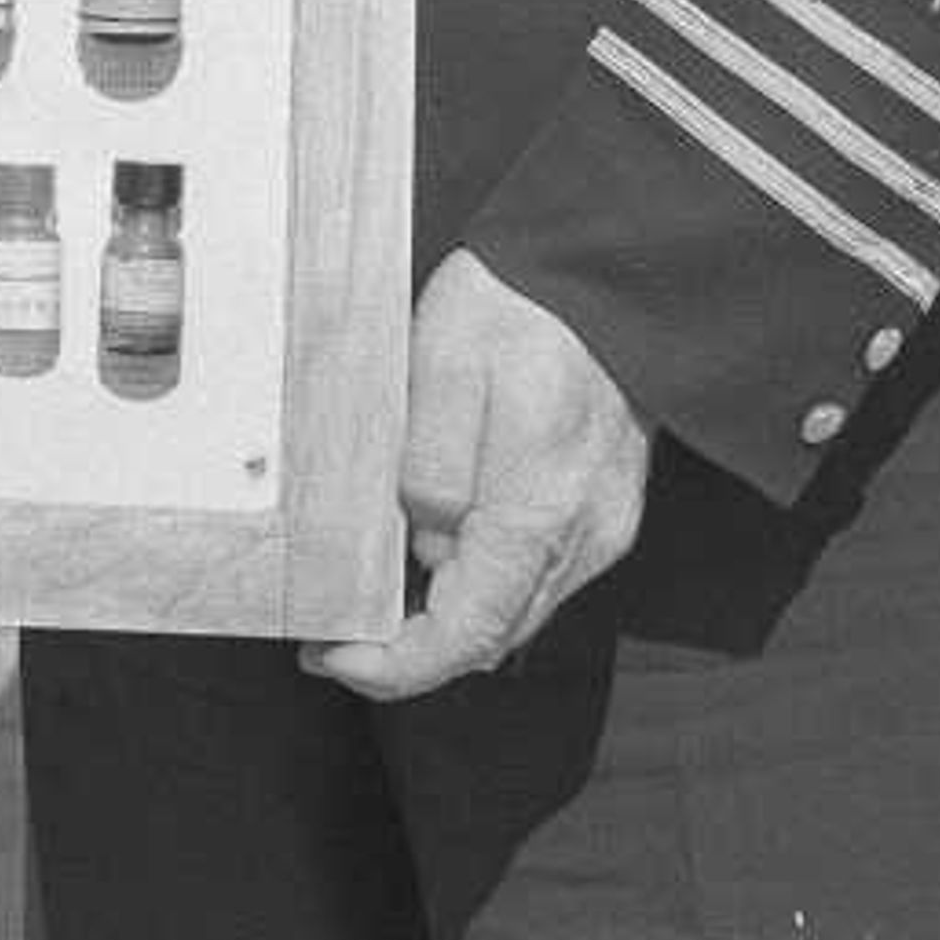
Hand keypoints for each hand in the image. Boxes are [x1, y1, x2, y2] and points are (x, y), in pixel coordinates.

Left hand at [300, 249, 648, 698]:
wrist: (607, 274)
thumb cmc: (517, 308)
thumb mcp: (442, 363)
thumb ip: (428, 463)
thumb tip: (421, 542)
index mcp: (540, 508)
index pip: (468, 633)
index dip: (396, 665)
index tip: (332, 657)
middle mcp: (584, 538)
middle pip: (491, 636)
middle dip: (411, 647)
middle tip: (335, 625)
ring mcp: (602, 529)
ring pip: (514, 608)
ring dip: (447, 613)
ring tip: (374, 585)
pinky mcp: (606, 512)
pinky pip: (536, 572)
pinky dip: (482, 578)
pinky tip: (435, 544)